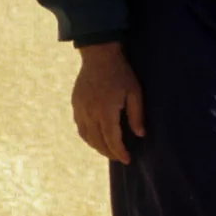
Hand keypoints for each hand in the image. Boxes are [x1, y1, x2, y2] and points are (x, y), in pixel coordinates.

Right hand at [72, 42, 144, 163]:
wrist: (99, 55)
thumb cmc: (120, 73)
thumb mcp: (135, 92)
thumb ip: (136, 115)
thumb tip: (140, 134)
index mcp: (106, 111)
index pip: (111, 140)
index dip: (119, 152)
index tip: (127, 159)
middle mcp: (90, 113)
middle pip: (98, 142)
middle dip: (109, 152)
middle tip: (119, 157)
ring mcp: (80, 109)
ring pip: (86, 137)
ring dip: (97, 147)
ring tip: (109, 151)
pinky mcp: (75, 104)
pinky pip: (80, 127)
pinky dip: (88, 137)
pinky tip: (96, 138)